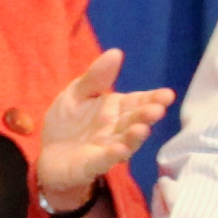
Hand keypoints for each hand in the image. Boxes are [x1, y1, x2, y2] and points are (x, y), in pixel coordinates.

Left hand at [31, 47, 173, 215]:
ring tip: (142, 128)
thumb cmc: (68, 122)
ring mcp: (107, 148)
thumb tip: (116, 52)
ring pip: (125, 141)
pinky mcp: (92, 165)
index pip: (137, 101)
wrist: (50, 155)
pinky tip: (119, 148)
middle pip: (135, 120)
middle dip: (146, 115)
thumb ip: (96, 78)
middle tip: (157, 110)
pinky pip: (104, 160)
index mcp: (116, 108)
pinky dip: (113, 155)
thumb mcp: (77, 93)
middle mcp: (117, 128)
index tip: (167, 94)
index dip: (153, 98)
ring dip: (134, 136)